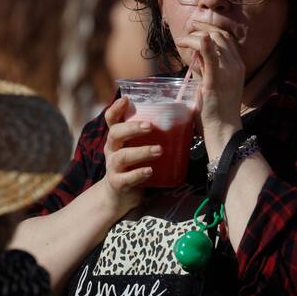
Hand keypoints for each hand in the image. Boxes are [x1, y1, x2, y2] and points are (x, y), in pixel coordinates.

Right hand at [99, 97, 160, 215]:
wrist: (120, 196)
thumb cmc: (134, 165)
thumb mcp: (138, 147)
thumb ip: (152, 135)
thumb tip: (185, 115)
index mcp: (117, 138)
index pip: (111, 119)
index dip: (116, 108)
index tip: (127, 99)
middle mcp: (112, 150)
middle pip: (115, 133)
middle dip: (132, 128)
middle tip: (150, 126)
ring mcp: (113, 167)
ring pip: (122, 156)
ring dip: (141, 151)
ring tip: (158, 150)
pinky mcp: (118, 184)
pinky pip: (125, 178)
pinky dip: (138, 174)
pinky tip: (150, 171)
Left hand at [176, 23, 243, 151]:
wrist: (223, 129)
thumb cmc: (217, 109)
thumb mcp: (214, 83)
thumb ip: (206, 68)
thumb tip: (195, 55)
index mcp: (238, 65)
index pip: (225, 38)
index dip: (210, 28)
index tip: (196, 28)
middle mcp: (236, 65)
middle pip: (220, 35)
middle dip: (202, 27)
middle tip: (188, 28)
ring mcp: (228, 71)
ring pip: (214, 41)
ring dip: (195, 36)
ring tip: (183, 39)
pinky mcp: (216, 80)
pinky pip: (211, 57)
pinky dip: (203, 44)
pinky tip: (197, 38)